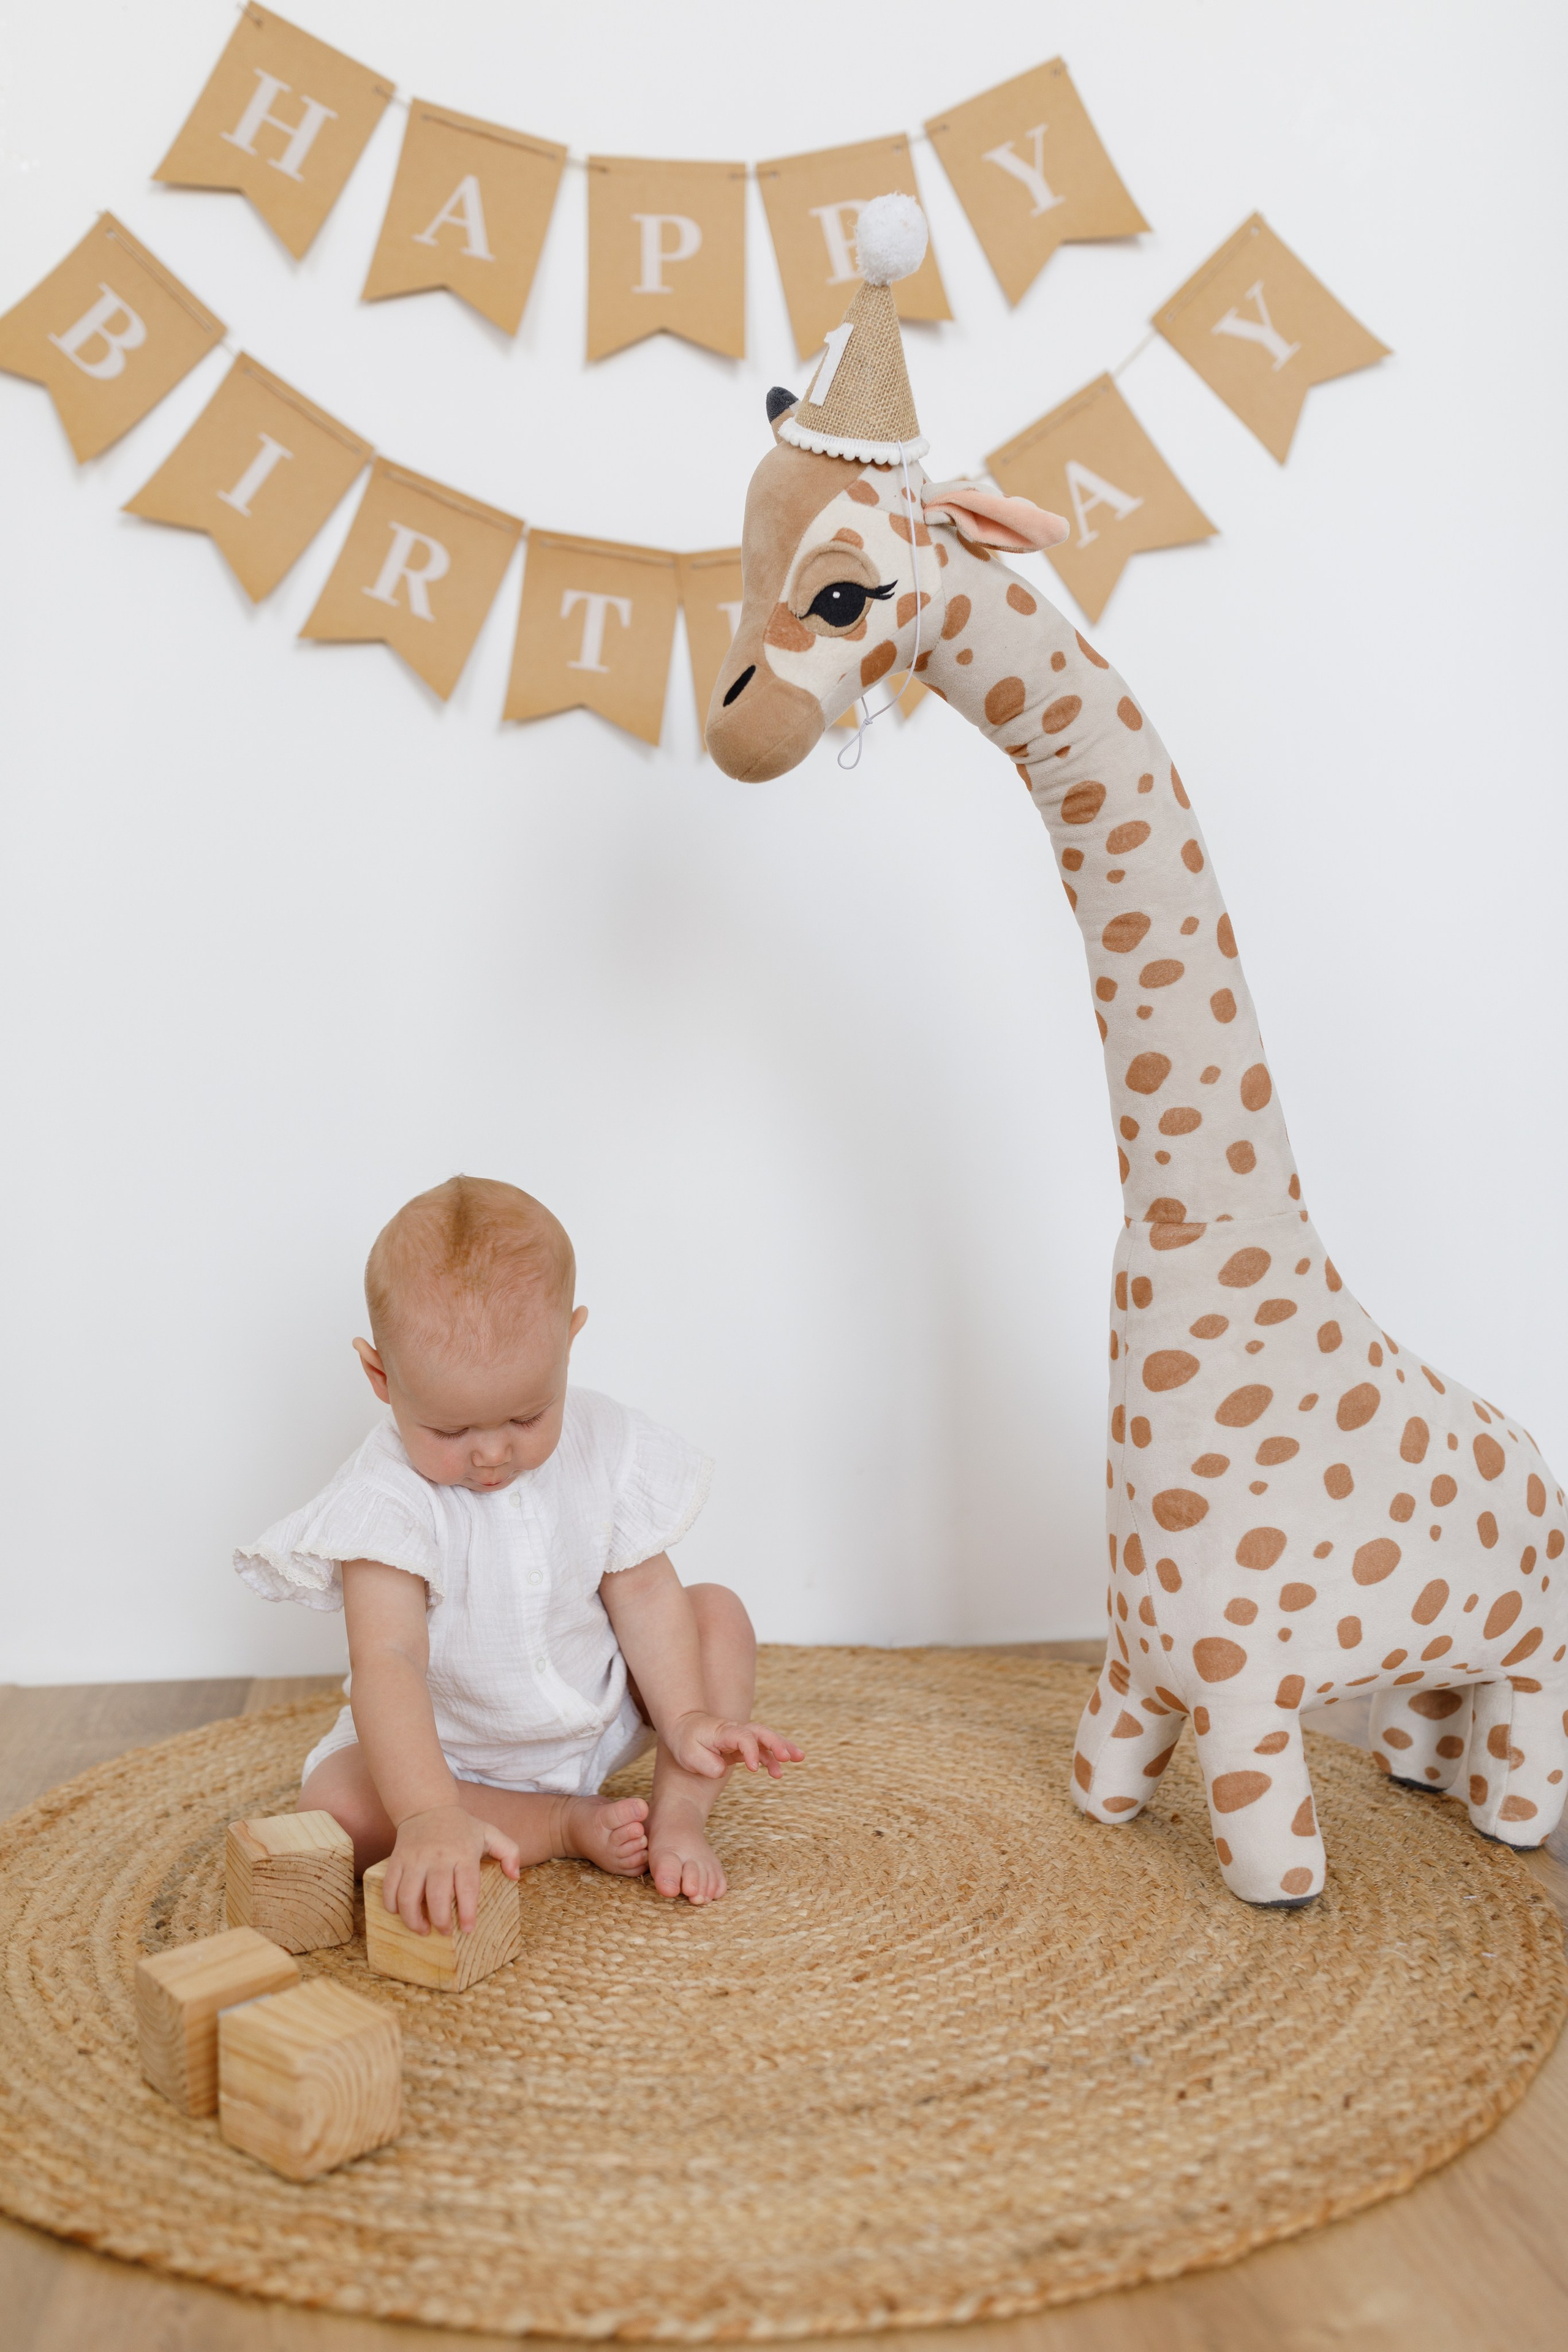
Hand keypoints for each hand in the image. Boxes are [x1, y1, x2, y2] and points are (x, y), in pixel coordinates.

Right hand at [380, 1804, 519, 1935]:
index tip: (468, 1929)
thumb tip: (515, 1877)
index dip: (468, 1912)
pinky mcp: (397, 1860)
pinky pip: (390, 1887)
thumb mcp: (490, 1833)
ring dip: (413, 1919)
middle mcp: (438, 1857)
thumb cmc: (462, 1827)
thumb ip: (509, 1852)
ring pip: (408, 1896)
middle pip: (437, 1896)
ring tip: (423, 1929)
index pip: (467, 1887)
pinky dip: (392, 1905)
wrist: (427, 1806)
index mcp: (463, 1853)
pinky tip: (400, 1913)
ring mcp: (415, 1859)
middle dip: (440, 1920)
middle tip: (445, 1931)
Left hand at [666, 1712, 804, 1780]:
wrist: (683, 1729)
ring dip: (783, 1747)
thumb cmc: (685, 1741)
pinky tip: (778, 1771)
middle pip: (761, 1732)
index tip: (754, 1768)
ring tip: (799, 1758)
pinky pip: (761, 1749)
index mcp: (723, 1731)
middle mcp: (735, 1730)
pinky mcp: (742, 1745)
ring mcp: (740, 1736)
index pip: (743, 1737)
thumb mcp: (688, 1754)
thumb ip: (706, 1763)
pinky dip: (772, 1758)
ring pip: (766, 1738)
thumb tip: (722, 1770)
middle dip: (777, 1743)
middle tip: (790, 1756)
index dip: (752, 1752)